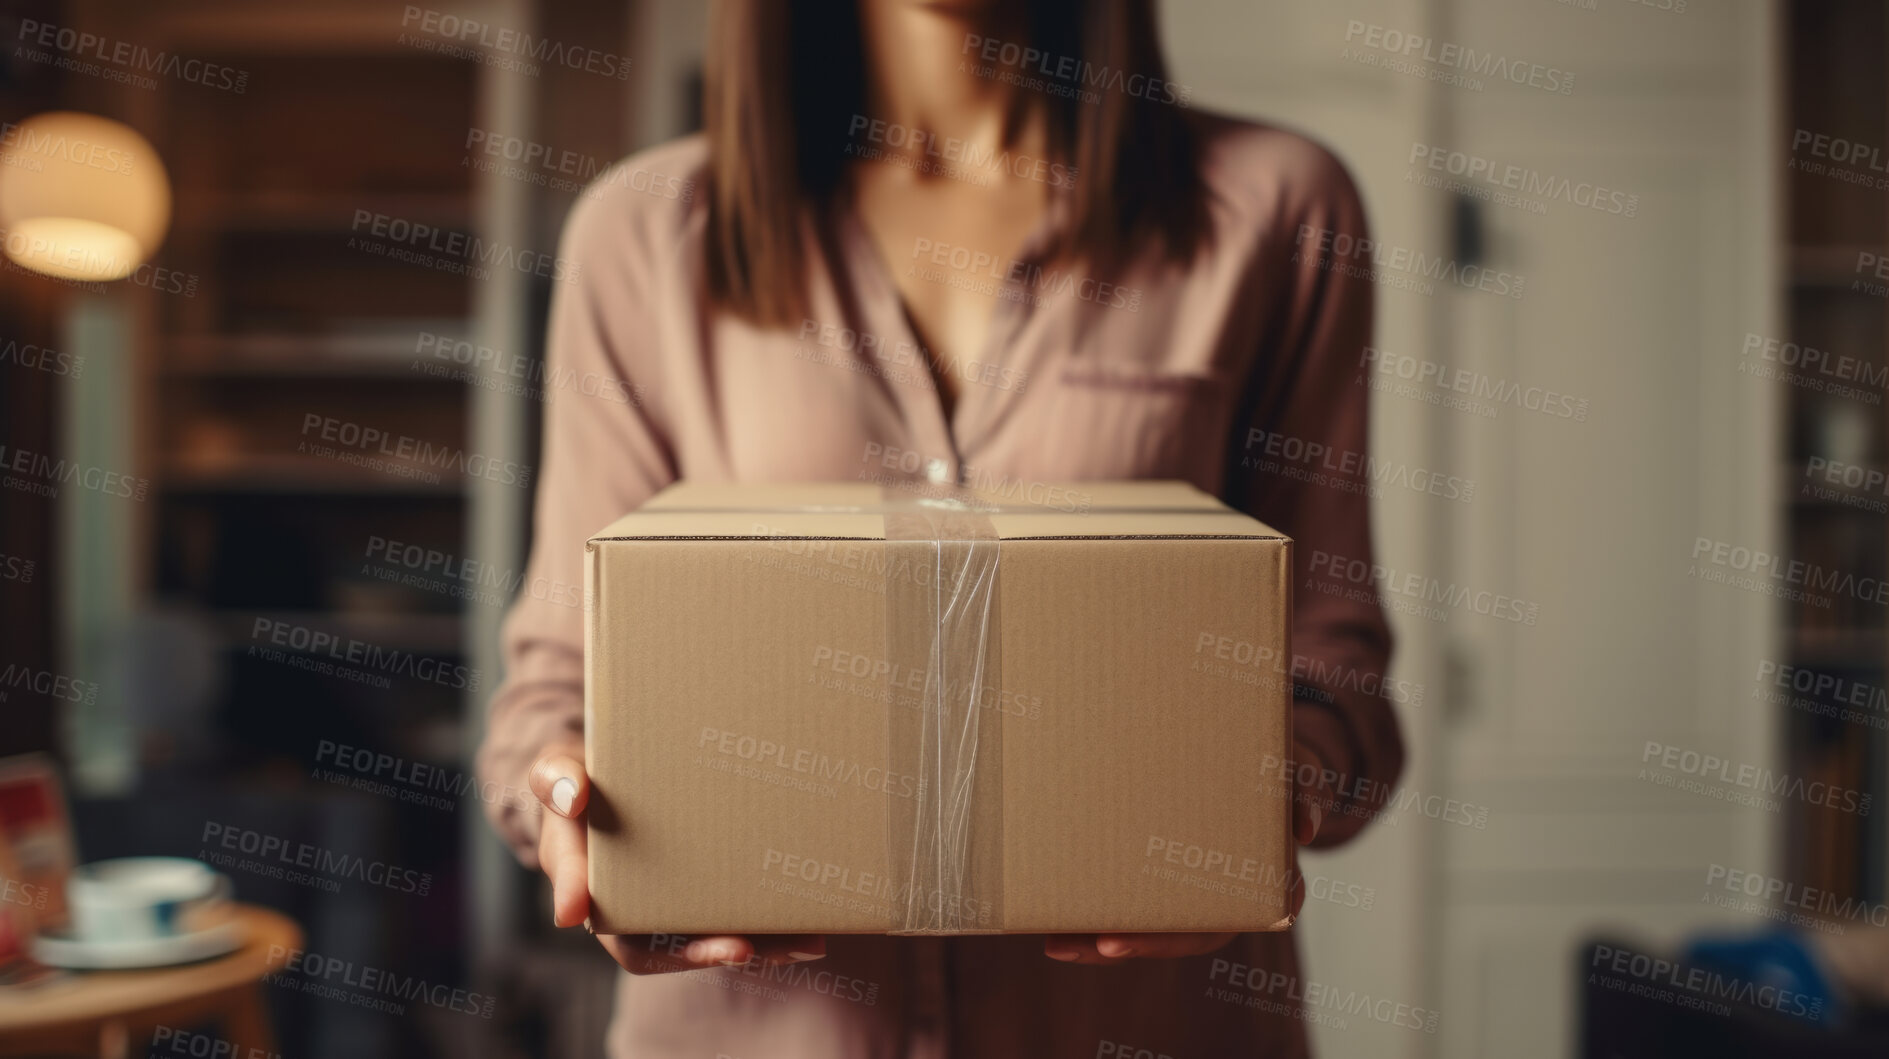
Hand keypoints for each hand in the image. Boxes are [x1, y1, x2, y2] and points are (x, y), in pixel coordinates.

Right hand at [528, 745, 826, 973]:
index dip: (653, 943)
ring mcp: (673, 901)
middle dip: (713, 951)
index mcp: (594, 894)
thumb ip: (557, 779)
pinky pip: (738, 912)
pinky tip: (814, 920)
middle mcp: (635, 909)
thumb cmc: (574, 778)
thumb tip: (572, 795)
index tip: (708, 945)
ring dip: (761, 945)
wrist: (600, 773)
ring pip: (715, 937)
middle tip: (747, 948)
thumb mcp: (555, 770)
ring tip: (806, 941)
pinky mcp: (707, 884)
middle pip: (674, 948)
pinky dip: (773, 921)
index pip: (621, 933)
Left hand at [1041, 742, 1325, 964]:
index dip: (1168, 939)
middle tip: (1078, 945)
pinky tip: (1055, 916)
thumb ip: (1305, 792)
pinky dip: (1097, 912)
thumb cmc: (1283, 765)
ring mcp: (1196, 888)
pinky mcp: (1166, 871)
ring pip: (1149, 927)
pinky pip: (1132, 901)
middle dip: (1124, 945)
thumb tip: (1304, 827)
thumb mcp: (1301, 771)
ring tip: (1055, 942)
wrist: (1268, 750)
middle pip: (1175, 937)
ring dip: (1100, 940)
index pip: (1218, 926)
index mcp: (1266, 884)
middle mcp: (1228, 897)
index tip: (1119, 942)